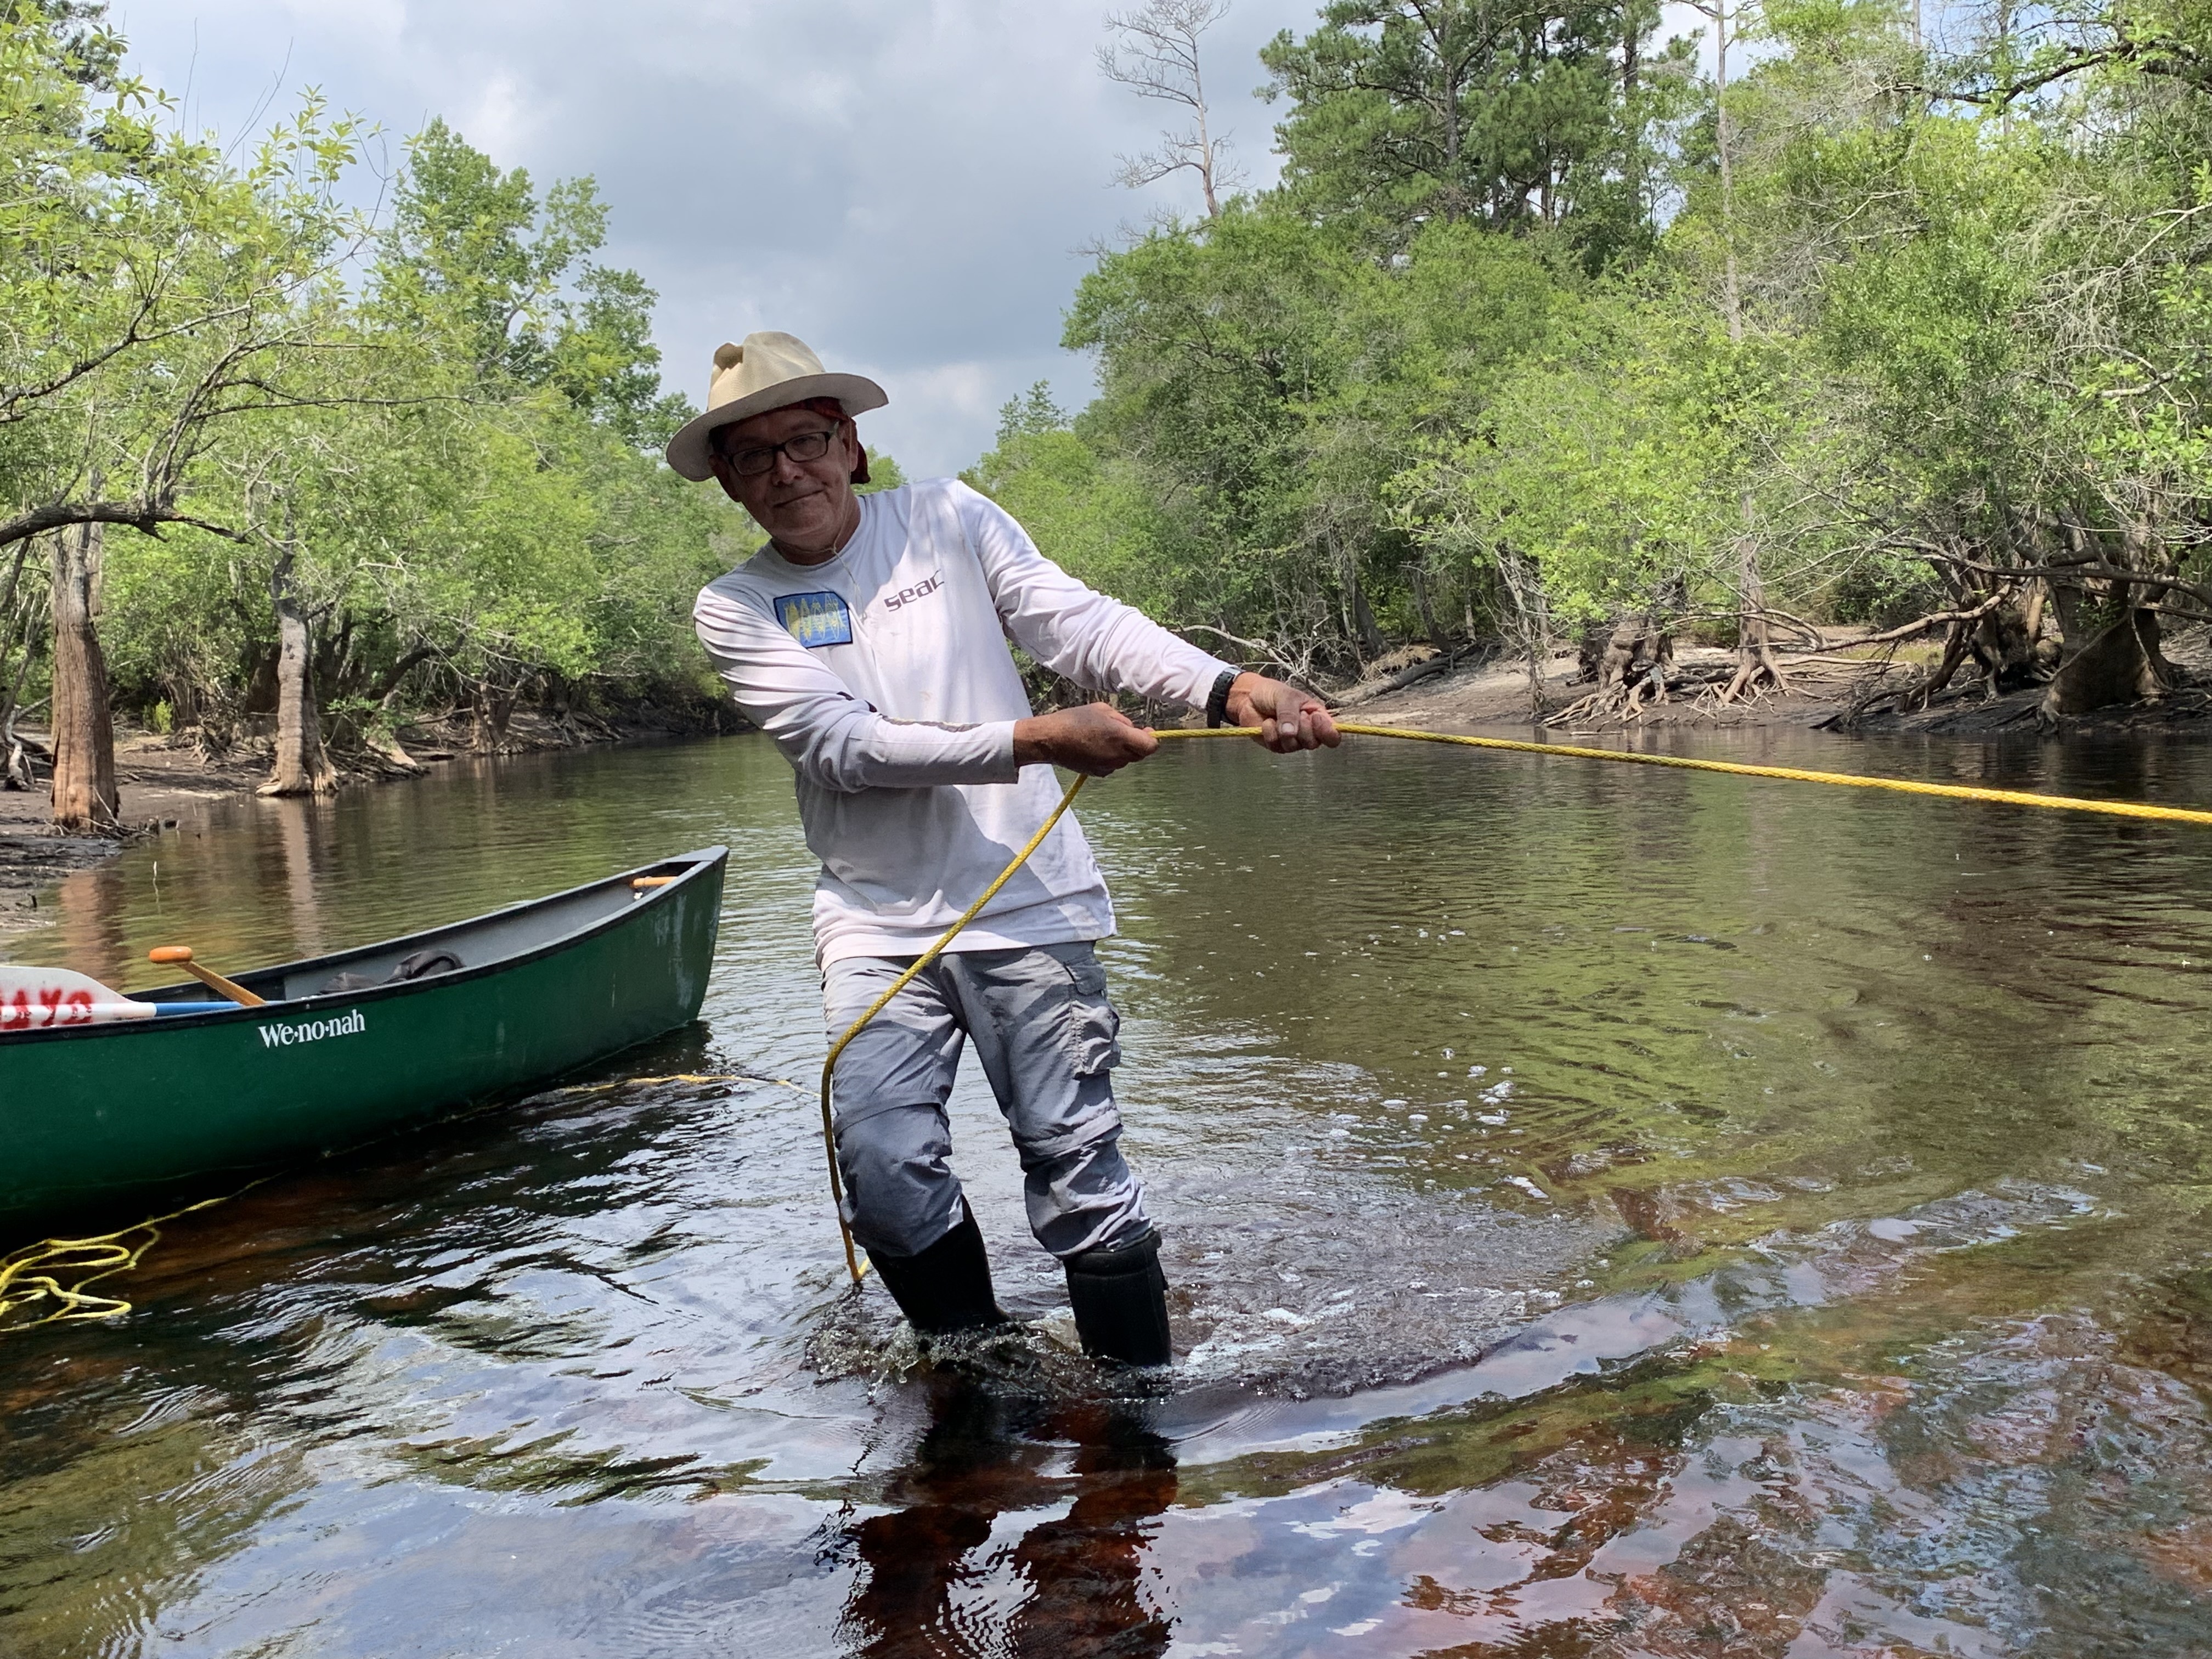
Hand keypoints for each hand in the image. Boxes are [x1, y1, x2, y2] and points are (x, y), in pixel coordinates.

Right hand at [1012, 702, 1160, 775]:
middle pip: (1139, 754)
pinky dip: (1110, 757)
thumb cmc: (1074, 719)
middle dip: (1136, 743)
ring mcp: (1108, 766)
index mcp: (1120, 737)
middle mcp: (1117, 755)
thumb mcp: (1102, 709)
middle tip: (1122, 731)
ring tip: (1102, 737)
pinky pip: (1112, 764)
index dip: (1151, 739)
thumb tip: (1132, 729)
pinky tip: (1094, 747)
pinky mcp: (1098, 773)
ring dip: (1122, 750)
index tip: (1146, 730)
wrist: (1050, 739)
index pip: (1150, 746)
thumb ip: (1122, 720)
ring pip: (1125, 759)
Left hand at [1226, 672, 1339, 751]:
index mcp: (1317, 716)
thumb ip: (1290, 713)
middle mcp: (1307, 731)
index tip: (1315, 719)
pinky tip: (1266, 723)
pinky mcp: (1277, 746)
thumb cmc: (1272, 693)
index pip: (1332, 734)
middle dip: (1302, 730)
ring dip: (1282, 731)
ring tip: (1275, 717)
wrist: (1248, 698)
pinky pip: (1277, 747)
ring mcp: (1292, 740)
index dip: (1328, 732)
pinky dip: (1270, 734)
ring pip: (1294, 746)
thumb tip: (1291, 733)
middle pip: (1314, 743)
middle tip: (1295, 715)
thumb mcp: (1286, 696)